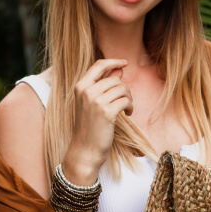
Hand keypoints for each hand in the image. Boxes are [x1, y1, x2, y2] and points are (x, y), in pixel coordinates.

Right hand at [62, 58, 132, 183]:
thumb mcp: (92, 104)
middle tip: (126, 102)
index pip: (98, 65)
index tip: (125, 63)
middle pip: (115, 79)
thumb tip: (120, 69)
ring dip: (128, 99)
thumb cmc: (90, 127)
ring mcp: (95, 101)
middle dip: (125, 89)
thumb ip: (104, 85)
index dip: (113, 62)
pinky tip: (127, 114)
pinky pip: (125, 101)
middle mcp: (86, 91)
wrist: (85, 150)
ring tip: (126, 109)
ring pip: (122, 89)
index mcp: (80, 87)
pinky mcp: (106, 112)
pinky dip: (130, 107)